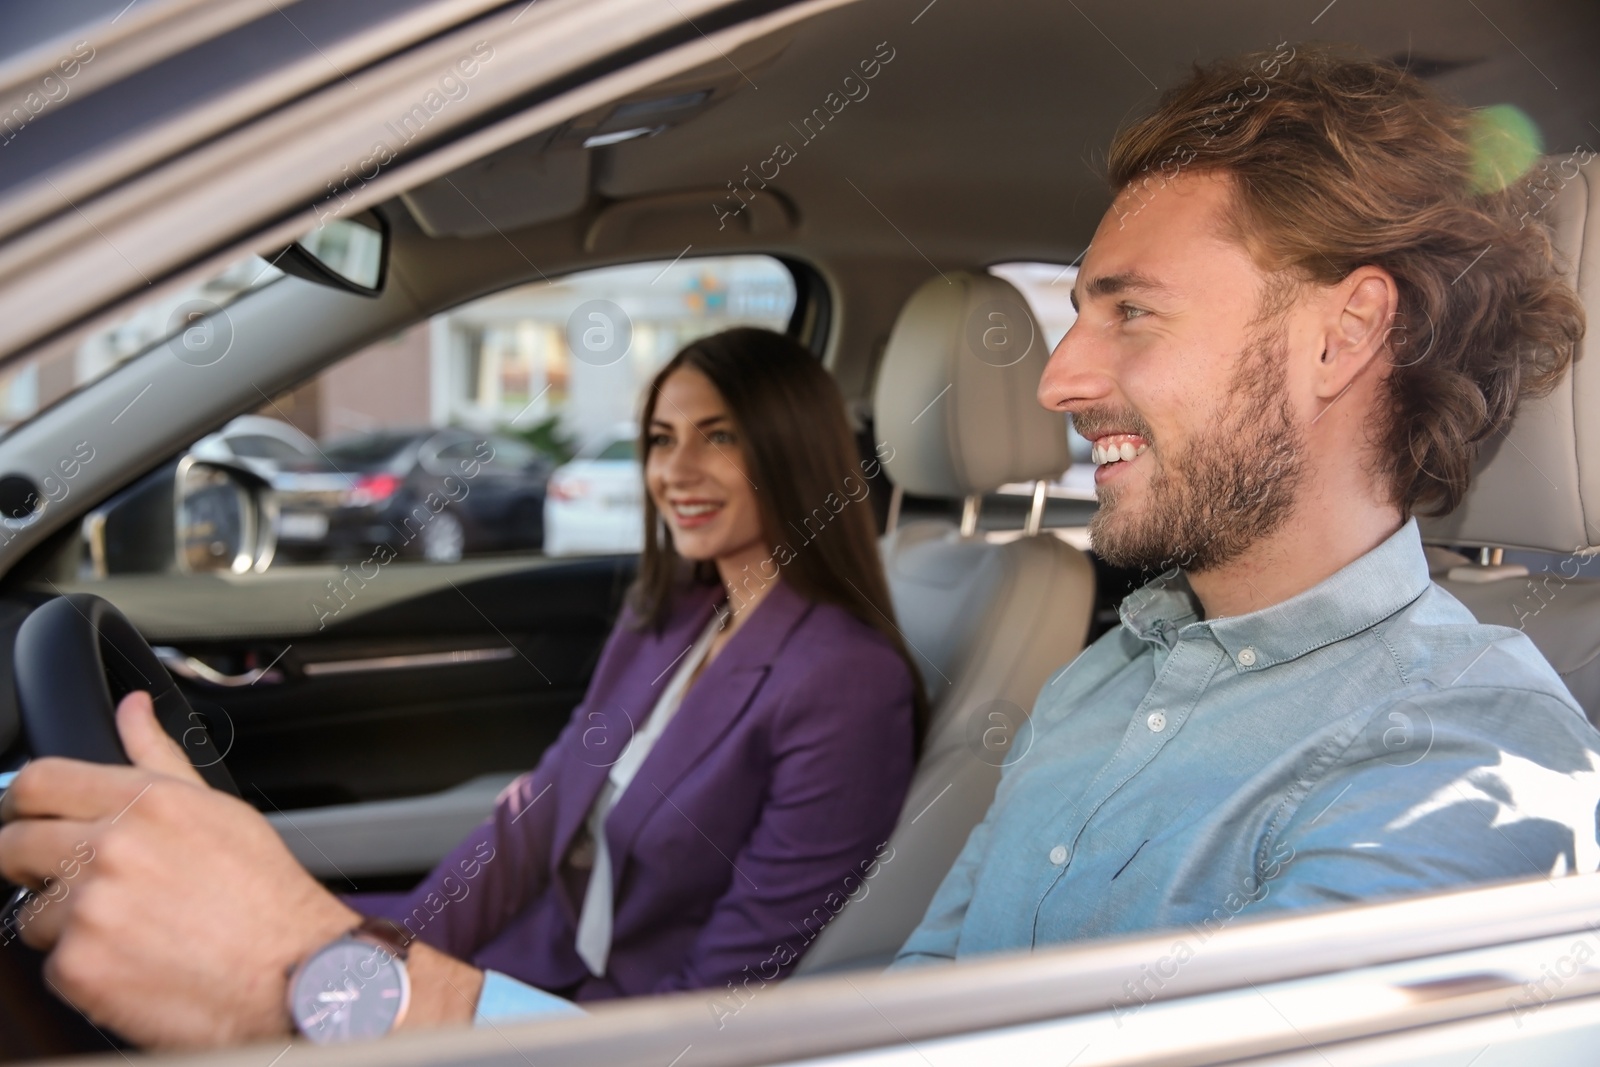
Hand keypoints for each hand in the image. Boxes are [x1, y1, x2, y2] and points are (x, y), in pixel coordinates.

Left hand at [0, 691, 358, 1047]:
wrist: (290, 975)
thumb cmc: (263, 895)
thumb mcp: (217, 810)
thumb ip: (159, 756)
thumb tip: (133, 708)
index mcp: (147, 802)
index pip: (40, 780)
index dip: (23, 801)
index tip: (25, 818)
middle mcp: (112, 848)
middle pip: (15, 844)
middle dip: (31, 866)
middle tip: (73, 885)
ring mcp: (90, 909)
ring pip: (31, 912)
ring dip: (64, 924)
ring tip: (125, 931)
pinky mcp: (79, 966)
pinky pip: (49, 963)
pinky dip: (83, 967)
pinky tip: (131, 962)